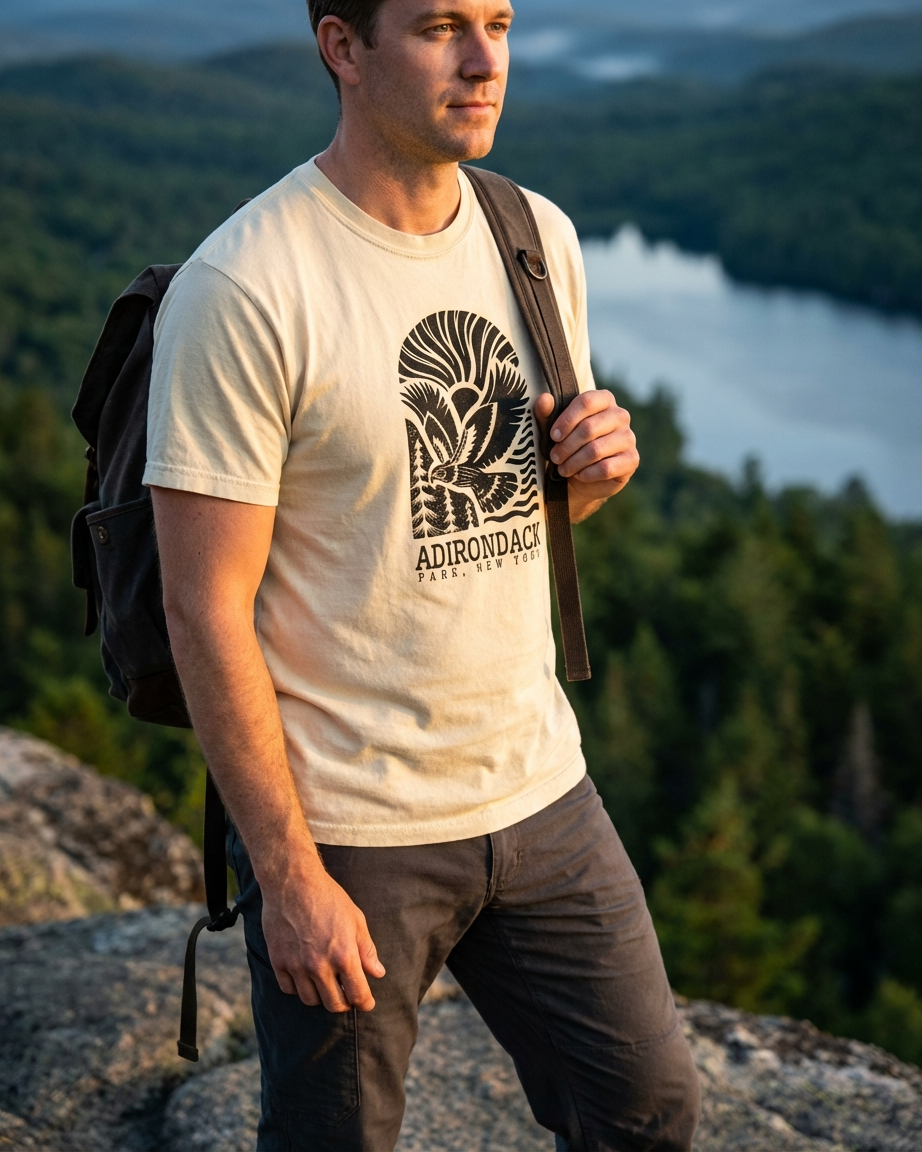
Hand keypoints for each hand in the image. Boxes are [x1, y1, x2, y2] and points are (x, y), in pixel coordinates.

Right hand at [261, 860, 385, 1011]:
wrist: (293, 882)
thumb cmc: (328, 897)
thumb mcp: (355, 919)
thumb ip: (366, 950)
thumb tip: (377, 973)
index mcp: (344, 955)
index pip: (358, 994)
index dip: (365, 1003)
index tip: (366, 1003)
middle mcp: (319, 966)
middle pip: (334, 1004)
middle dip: (344, 1003)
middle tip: (346, 994)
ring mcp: (296, 965)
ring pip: (310, 1000)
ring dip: (321, 996)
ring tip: (325, 984)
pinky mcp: (278, 961)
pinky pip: (288, 989)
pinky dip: (298, 988)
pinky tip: (304, 976)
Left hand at [534, 390, 638, 522]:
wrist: (582, 477)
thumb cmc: (569, 446)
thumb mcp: (554, 430)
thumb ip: (546, 413)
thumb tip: (544, 399)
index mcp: (604, 400)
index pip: (586, 402)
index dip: (567, 420)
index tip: (553, 436)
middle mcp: (620, 415)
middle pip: (589, 428)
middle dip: (566, 446)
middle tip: (554, 457)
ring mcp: (628, 437)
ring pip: (596, 450)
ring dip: (574, 462)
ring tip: (563, 469)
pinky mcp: (632, 460)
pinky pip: (606, 468)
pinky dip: (587, 474)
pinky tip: (579, 475)